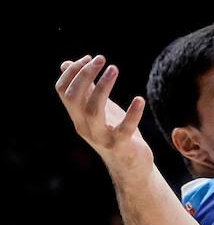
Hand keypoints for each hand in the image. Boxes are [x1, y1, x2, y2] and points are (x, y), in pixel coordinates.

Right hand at [56, 56, 151, 178]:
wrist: (129, 166)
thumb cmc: (112, 132)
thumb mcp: (97, 108)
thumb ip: (84, 88)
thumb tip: (66, 64)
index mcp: (77, 116)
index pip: (63, 91)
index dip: (72, 72)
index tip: (89, 57)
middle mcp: (84, 126)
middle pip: (75, 98)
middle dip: (85, 75)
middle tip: (101, 59)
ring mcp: (101, 137)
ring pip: (93, 111)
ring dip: (103, 87)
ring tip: (114, 68)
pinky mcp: (120, 145)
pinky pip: (124, 129)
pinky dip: (132, 114)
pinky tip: (139, 99)